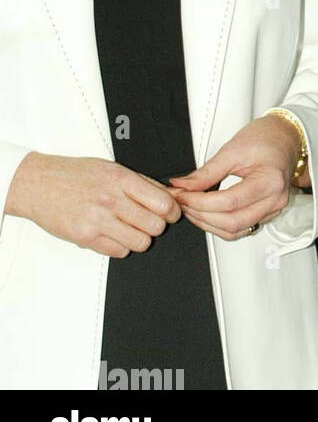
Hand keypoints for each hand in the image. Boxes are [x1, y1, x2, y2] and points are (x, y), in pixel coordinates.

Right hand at [5, 152, 180, 257]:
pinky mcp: (86, 238)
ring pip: (140, 242)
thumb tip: (169, 195)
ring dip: (141, 238)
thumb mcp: (112, 168)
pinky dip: (122, 247)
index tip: (171, 212)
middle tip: (151, 221)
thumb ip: (141, 183)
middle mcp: (111, 200)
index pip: (163, 202)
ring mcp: (98, 221)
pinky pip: (119, 252)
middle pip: (155, 225)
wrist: (39, 184)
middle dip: (158, 225)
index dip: (173, 211)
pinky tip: (115, 235)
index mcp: (121, 179)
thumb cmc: (75, 174)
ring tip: (132, 229)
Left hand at [169, 115, 302, 240]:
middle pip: (232, 222)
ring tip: (191, 208)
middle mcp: (275, 200)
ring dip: (208, 224)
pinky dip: (220, 225)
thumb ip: (206, 172)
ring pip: (235, 231)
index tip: (182, 195)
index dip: (200, 202)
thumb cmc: (265, 138)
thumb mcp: (232, 149)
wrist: (284, 137)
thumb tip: (182, 186)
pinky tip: (206, 214)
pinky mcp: (267, 214)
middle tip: (183, 202)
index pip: (229, 202)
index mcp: (270, 180)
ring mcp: (273, 209)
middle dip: (201, 215)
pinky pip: (241, 229)